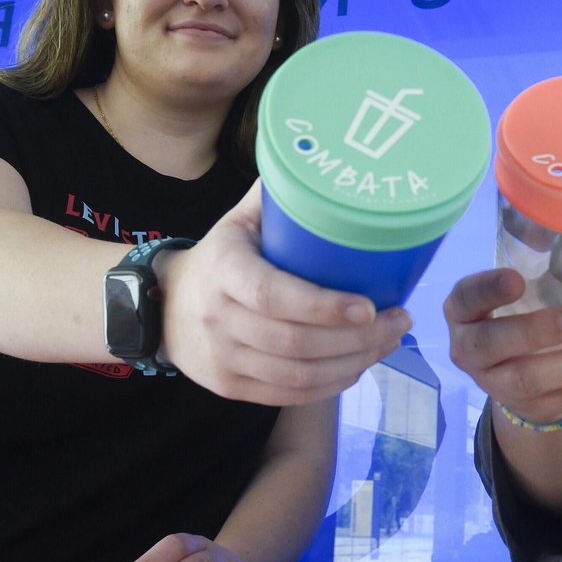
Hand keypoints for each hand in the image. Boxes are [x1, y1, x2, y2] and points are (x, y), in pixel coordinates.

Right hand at [162, 181, 410, 405]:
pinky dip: (332, 385)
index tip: (370, 305)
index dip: (324, 306)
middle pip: (296, 343)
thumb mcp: (238, 220)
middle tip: (399, 320)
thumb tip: (329, 165)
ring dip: (354, 364)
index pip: (273, 296)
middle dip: (358, 339)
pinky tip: (359, 365)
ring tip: (388, 341)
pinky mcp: (231, 388)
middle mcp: (219, 319)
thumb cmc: (220, 257)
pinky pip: (290, 396)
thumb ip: (280, 196)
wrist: (162, 307)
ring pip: (298, 377)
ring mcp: (223, 360)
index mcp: (223, 270)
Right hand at [445, 268, 561, 423]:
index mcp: (462, 314)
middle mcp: (470, 351)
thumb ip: (531, 263)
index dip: (487, 290)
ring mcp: (498, 386)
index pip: (466, 299)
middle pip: (495, 345)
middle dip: (536, 333)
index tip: (517, 279)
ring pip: (530, 381)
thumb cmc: (515, 315)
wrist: (513, 378)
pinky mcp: (533, 409)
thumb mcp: (512, 292)